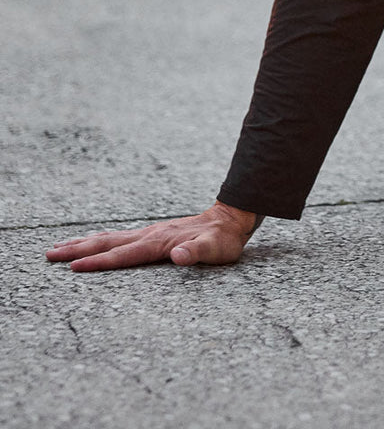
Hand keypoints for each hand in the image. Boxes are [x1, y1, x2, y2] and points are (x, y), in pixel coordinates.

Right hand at [45, 201, 260, 271]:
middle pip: (109, 243)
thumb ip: (197, 252)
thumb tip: (179, 256)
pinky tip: (93, 243)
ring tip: (58, 247)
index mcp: (160, 242)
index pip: (124, 254)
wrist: (231, 218)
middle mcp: (151, 235)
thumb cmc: (224, 239)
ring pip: (111, 238)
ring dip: (83, 243)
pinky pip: (120, 237)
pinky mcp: (153, 234)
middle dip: (78, 250)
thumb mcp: (216, 248)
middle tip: (49, 255)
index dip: (99, 262)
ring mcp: (151, 232)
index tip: (74, 267)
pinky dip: (101, 240)